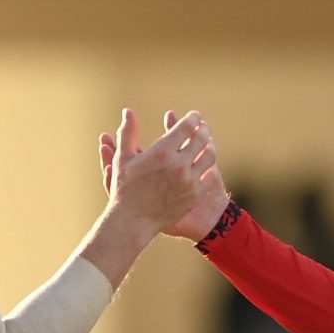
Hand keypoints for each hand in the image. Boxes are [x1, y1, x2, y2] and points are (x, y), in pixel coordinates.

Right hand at [98, 108, 225, 241]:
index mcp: (162, 152)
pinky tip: (206, 163)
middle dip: (203, 129)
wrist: (133, 221)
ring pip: (210, 156)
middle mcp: (178, 165)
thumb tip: (128, 111)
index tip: (195, 116)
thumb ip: (128, 132)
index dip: (194, 118)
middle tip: (203, 127)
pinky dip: (210, 167)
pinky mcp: (195, 195)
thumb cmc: (125, 188)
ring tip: (207, 142)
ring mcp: (189, 181)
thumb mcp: (123, 158)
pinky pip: (210, 175)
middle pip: (201, 138)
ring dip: (210, 146)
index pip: (187, 127)